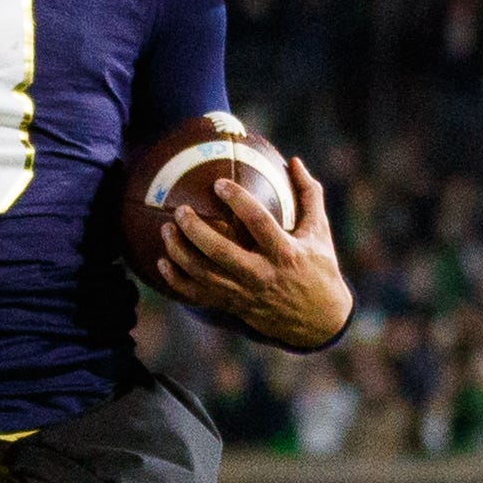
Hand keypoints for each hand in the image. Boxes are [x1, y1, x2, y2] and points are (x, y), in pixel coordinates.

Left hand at [155, 156, 351, 350]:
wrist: (318, 321)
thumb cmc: (319, 269)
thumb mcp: (319, 232)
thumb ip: (309, 195)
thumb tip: (293, 161)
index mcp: (285, 253)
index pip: (259, 222)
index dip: (238, 201)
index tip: (219, 183)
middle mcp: (262, 274)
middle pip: (221, 252)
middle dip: (196, 230)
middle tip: (180, 210)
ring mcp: (244, 293)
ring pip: (204, 274)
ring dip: (180, 252)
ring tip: (166, 229)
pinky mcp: (232, 306)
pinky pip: (197, 295)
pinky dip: (176, 281)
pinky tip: (162, 262)